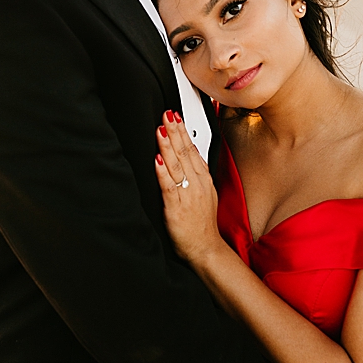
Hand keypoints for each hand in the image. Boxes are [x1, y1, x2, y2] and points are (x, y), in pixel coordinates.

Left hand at [155, 113, 220, 264]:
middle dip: (175, 131)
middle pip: (185, 152)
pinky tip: (157, 160)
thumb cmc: (201, 224)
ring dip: (167, 146)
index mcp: (202, 179)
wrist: (205, 248)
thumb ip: (195, 176)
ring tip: (160, 129)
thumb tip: (186, 158)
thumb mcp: (204, 194)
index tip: (175, 116)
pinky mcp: (176, 207)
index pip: (193, 149)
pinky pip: (168, 186)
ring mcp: (187, 195)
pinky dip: (162, 172)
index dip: (183, 131)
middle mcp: (196, 184)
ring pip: (176, 165)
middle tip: (167, 114)